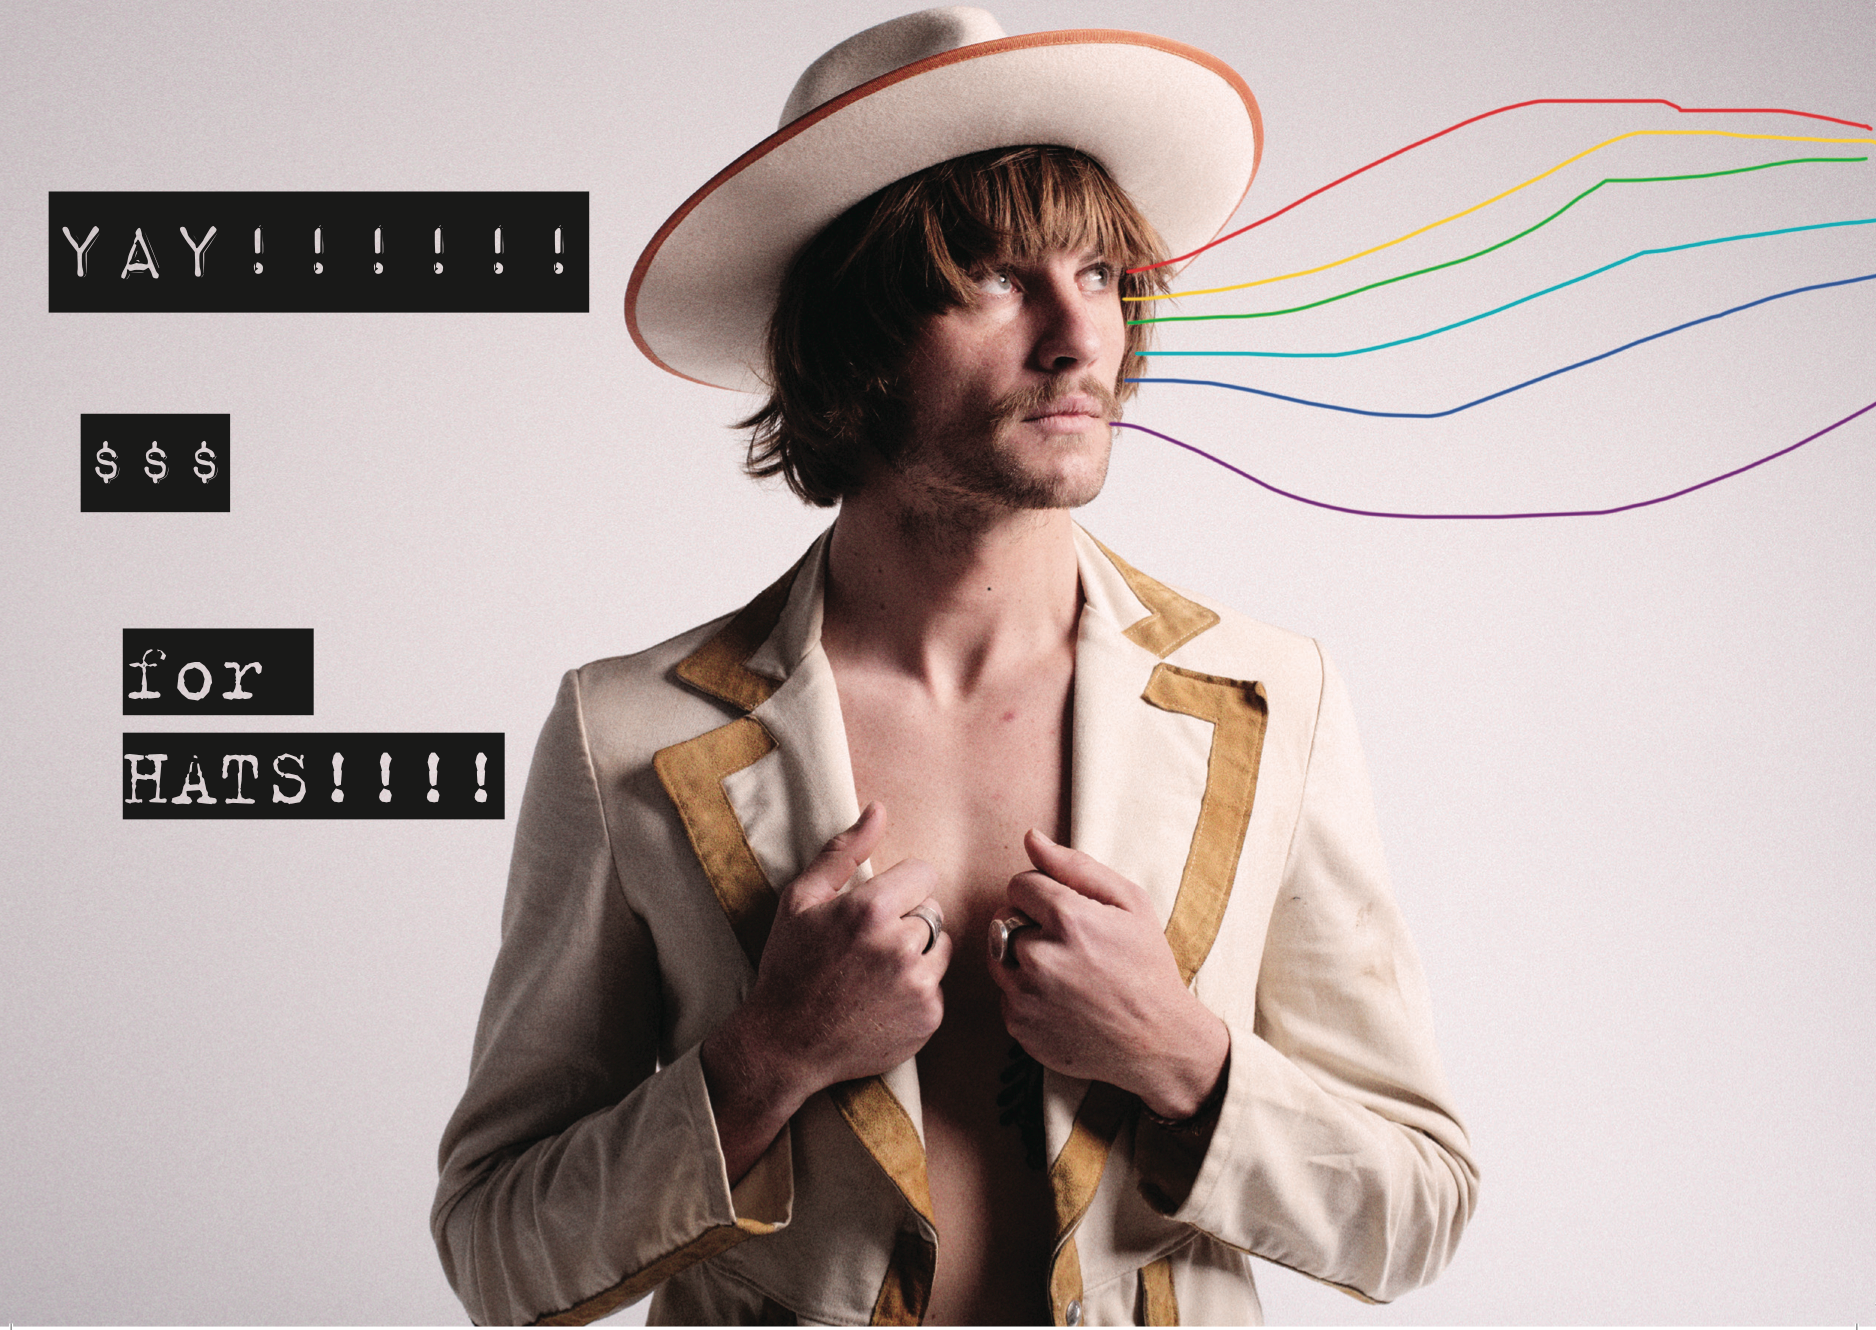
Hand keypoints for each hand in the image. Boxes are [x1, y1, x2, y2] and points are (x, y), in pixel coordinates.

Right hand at [702, 803, 949, 1181]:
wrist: (785, 1045)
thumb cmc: (789, 967)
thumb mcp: (801, 901)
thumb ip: (844, 852)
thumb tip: (878, 810)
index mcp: (870, 910)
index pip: (924, 874)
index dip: (901, 887)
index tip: (878, 907)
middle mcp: (901, 947)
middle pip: (933, 911)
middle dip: (907, 921)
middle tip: (868, 945)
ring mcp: (918, 986)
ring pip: (941, 947)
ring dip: (918, 953)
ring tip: (876, 971)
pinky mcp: (929, 1017)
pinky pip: (938, 985)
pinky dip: (917, 989)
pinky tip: (882, 999)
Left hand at [990, 829, 1227, 1119]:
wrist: (1159, 1041)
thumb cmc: (1147, 965)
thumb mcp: (1130, 904)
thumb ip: (1075, 865)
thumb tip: (1030, 837)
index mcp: (1068, 919)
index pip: (1019, 884)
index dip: (1042, 894)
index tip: (1066, 913)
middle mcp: (1040, 957)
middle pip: (1005, 918)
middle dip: (1031, 925)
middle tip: (1071, 946)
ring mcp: (1027, 996)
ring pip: (999, 955)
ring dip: (1022, 957)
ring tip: (1064, 971)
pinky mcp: (1020, 1026)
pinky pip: (1006, 993)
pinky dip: (1027, 993)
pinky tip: (1062, 1001)